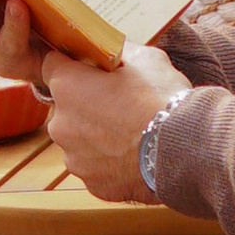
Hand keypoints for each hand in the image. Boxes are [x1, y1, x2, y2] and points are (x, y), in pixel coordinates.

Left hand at [41, 44, 190, 199]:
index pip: (51, 65)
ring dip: (95, 135)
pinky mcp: (91, 183)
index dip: (72, 65)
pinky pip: (95, 166)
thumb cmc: (162, 99)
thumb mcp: (145, 59)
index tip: (89, 69)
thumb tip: (114, 51)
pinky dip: (109, 162)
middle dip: (85, 103)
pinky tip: (132, 156)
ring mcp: (73, 157)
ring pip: (78, 140)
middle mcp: (60, 123)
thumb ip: (119, 53)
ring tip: (129, 134)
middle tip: (118, 103)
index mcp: (66, 86)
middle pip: (65, 107)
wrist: (183, 150)